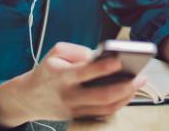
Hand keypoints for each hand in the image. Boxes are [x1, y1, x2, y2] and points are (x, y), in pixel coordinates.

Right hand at [0, 42, 145, 126]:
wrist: (29, 97)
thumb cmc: (47, 70)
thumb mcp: (56, 52)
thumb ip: (77, 50)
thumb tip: (100, 56)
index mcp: (61, 75)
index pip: (84, 72)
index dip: (103, 68)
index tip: (119, 61)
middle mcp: (69, 95)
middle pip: (100, 95)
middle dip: (124, 86)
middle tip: (140, 76)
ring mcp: (74, 109)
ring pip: (105, 107)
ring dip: (126, 96)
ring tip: (139, 82)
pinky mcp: (78, 116)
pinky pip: (103, 113)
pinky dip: (118, 103)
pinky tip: (128, 92)